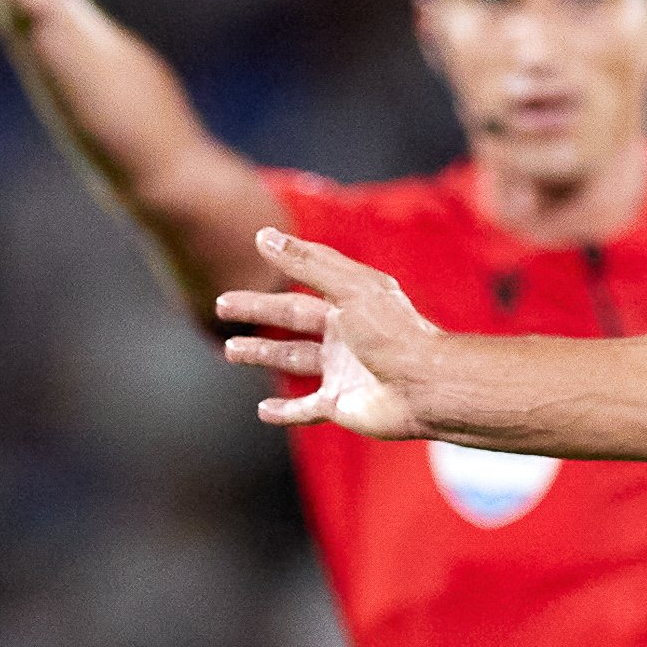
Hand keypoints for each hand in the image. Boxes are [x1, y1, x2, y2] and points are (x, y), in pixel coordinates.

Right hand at [218, 226, 446, 438]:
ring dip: (261, 354)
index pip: (310, 276)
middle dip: (257, 311)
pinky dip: (285, 411)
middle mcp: (345, 333)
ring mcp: (343, 370)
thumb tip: (264, 235)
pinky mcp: (341, 404)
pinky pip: (307, 408)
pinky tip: (263, 410)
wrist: (424, 387)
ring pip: (293, 359)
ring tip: (230, 350)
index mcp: (351, 301)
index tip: (257, 245)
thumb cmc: (393, 333)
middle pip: (292, 318)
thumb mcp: (348, 289)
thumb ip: (306, 263)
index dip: (285, 261)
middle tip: (223, 306)